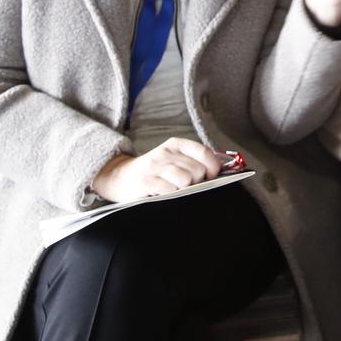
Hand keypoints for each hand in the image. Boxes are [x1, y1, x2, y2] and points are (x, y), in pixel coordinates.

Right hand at [90, 136, 221, 201]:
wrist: (119, 177)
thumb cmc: (153, 171)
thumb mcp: (172, 159)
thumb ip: (194, 162)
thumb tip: (221, 171)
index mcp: (175, 144)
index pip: (204, 152)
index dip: (213, 167)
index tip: (211, 176)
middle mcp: (165, 152)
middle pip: (197, 170)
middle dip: (197, 182)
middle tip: (186, 186)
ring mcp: (155, 166)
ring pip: (186, 179)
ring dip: (184, 190)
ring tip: (175, 190)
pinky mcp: (146, 181)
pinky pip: (170, 190)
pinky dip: (172, 195)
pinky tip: (165, 194)